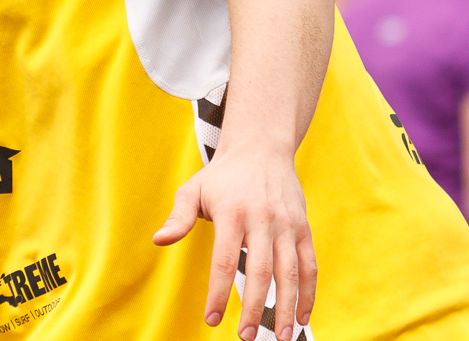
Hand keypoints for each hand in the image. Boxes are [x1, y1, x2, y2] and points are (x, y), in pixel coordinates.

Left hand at [153, 146, 315, 340]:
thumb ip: (178, 217)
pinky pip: (309, 265)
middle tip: (245, 337)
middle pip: (260, 271)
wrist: (262, 147)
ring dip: (285, 307)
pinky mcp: (302, 227)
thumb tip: (159, 240)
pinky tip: (302, 318)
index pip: (224, 261)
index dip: (219, 293)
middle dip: (254, 309)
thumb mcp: (194, 189)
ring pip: (289, 272)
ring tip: (280, 338)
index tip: (212, 320)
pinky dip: (308, 293)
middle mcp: (262, 219)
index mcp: (231, 213)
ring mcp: (285, 224)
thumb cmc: (222, 175)